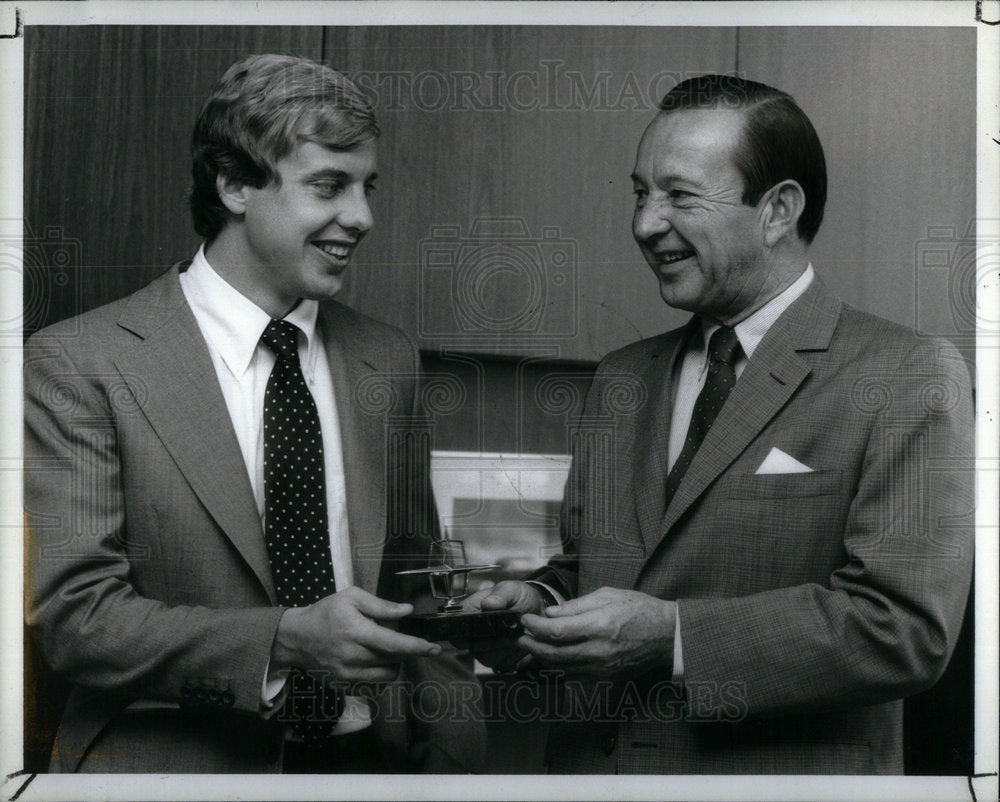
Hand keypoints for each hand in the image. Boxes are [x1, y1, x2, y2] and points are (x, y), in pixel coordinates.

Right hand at [270, 586, 440, 682]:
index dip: (416, 647)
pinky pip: (374, 687)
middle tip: (395, 639)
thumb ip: (381, 605)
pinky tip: (371, 661)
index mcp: (356, 632)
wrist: (296, 638)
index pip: (393, 644)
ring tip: (382, 650)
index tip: (434, 649)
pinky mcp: (344, 687)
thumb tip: (407, 611)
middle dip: (403, 652)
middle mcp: (352, 657)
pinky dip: (380, 675)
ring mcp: (347, 675)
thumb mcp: (351, 598)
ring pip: (387, 677)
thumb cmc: (326, 613)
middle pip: (393, 662)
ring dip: (394, 665)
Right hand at [461, 581, 546, 672]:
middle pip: (470, 645)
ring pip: (485, 657)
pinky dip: (511, 656)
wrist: (539, 610)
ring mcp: (486, 646)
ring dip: (502, 648)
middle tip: (507, 629)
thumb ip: (501, 595)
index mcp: (473, 610)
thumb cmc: (521, 597)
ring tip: (514, 634)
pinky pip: (500, 663)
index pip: (456, 624)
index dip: (460, 632)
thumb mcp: (512, 589)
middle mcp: (475, 631)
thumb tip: (488, 603)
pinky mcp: (499, 658)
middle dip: (489, 641)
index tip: (472, 634)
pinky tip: (518, 643)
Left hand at [518, 587, 675, 678]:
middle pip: (554, 653)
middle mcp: (598, 650)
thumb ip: (576, 606)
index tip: (526, 619)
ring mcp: (602, 667)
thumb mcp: (607, 595)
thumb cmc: (639, 610)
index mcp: (599, 626)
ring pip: (562, 668)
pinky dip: (558, 667)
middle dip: (533, 645)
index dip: (536, 627)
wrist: (666, 635)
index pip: (557, 631)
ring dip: (542, 658)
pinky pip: (574, 675)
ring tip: (530, 646)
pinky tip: (550, 658)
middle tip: (521, 636)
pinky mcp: (605, 677)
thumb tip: (551, 614)